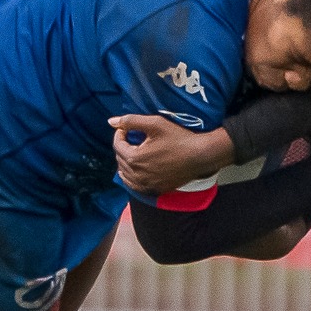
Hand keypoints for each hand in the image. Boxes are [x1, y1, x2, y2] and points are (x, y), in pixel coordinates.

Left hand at [109, 115, 233, 195]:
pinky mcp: (154, 190)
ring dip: (126, 163)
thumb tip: (111, 121)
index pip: (117, 145)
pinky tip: (138, 170)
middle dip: (123, 148)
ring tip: (134, 152)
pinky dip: (132, 177)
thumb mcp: (155, 123)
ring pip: (126, 175)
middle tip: (131, 139)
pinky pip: (135, 186)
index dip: (120, 134)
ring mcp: (146, 185)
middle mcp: (137, 175)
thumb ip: (131, 121)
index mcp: (134, 158)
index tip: (126, 129)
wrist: (200, 156)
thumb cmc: (178, 138)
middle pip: (120, 160)